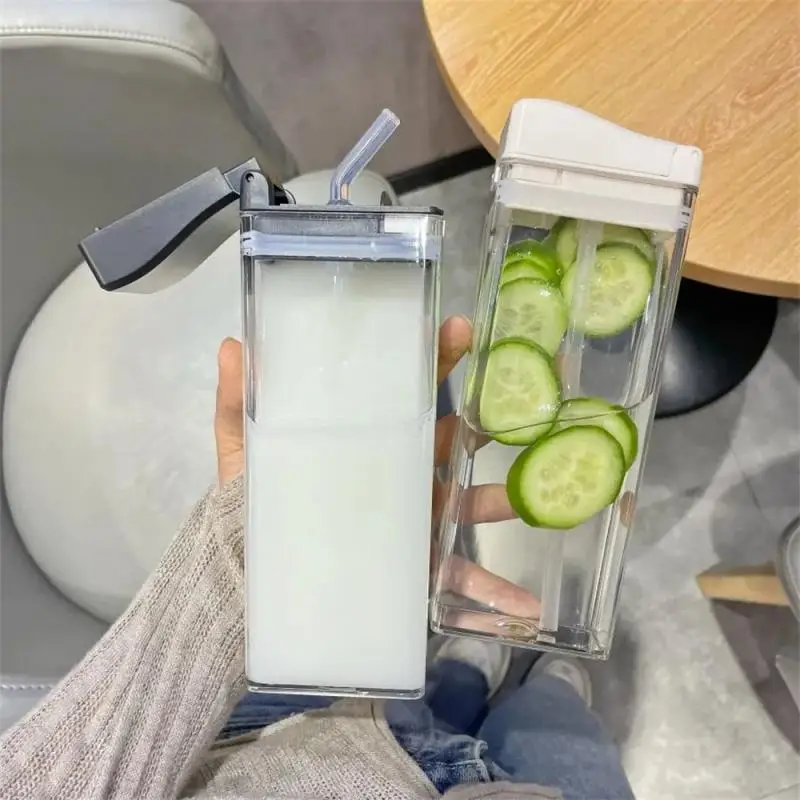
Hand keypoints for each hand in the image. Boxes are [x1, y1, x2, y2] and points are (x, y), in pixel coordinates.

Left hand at [213, 317, 538, 617]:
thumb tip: (231, 343)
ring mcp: (415, 519)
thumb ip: (239, 402)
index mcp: (370, 439)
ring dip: (500, 501)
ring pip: (469, 504)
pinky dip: (494, 594)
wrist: (251, 576)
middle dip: (487, 418)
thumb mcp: (243, 452)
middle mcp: (402, 473)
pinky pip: (461, 579)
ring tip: (525, 500)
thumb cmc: (253, 504)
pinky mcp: (417, 566)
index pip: (407, 390)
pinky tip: (525, 608)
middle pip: (453, 438)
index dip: (434, 357)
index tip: (458, 329)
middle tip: (520, 399)